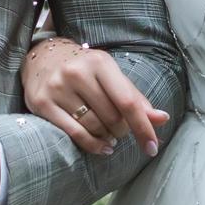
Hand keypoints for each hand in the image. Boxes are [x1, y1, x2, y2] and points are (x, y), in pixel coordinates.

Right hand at [22, 38, 168, 155]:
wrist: (41, 57)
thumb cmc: (85, 70)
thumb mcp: (111, 76)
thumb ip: (135, 98)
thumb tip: (162, 119)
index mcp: (100, 63)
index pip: (128, 101)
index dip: (143, 127)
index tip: (153, 147)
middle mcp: (77, 73)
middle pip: (112, 118)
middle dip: (122, 131)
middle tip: (121, 130)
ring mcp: (58, 88)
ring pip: (94, 127)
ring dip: (108, 138)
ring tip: (109, 136)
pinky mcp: (42, 103)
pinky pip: (74, 134)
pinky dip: (93, 146)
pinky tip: (102, 147)